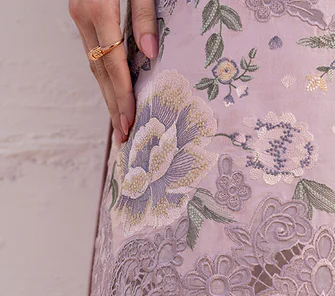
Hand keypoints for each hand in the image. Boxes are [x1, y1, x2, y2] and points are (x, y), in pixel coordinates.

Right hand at [68, 0, 158, 143]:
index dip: (123, 96)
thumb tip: (150, 55)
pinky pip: (93, 53)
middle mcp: (83, 15)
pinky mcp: (82, 13)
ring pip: (94, 64)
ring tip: (120, 126)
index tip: (131, 123)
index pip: (113, 63)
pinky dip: (104, 77)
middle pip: (100, 71)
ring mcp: (79, 15)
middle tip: (124, 139)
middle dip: (113, 107)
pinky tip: (114, 94)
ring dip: (108, 97)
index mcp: (98, 9)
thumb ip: (145, 15)